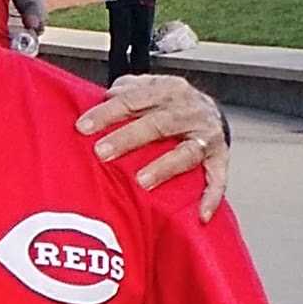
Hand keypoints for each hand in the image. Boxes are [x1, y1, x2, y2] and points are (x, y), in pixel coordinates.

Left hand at [79, 75, 229, 221]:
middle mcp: (190, 110)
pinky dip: (211, 196)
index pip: (134, 99)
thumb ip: (128, 91)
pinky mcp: (220, 157)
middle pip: (158, 123)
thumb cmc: (173, 105)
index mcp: (169, 90)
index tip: (83, 127)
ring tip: (142, 181)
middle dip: (128, 138)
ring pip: (186, 152)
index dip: (107, 113)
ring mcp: (207, 135)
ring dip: (164, 167)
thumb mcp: (151, 90)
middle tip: (102, 152)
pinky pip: (218, 178)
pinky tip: (201, 213)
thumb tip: (103, 98)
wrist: (213, 113)